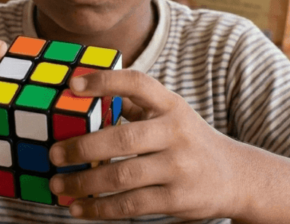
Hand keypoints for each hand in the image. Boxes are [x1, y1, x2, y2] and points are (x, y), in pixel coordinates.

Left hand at [49, 70, 240, 219]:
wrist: (235, 177)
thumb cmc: (187, 141)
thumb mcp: (170, 115)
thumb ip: (133, 106)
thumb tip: (81, 99)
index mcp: (171, 106)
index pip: (138, 84)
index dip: (105, 81)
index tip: (73, 85)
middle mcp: (177, 133)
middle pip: (122, 138)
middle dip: (82, 148)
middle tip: (53, 154)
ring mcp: (179, 168)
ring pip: (122, 176)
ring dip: (84, 184)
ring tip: (59, 185)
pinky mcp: (178, 199)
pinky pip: (131, 205)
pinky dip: (100, 209)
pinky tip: (79, 209)